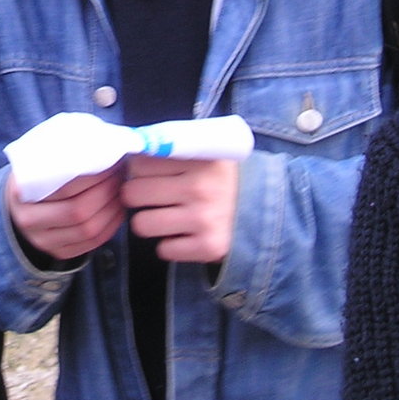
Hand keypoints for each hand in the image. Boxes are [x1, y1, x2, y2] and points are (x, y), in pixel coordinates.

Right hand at [5, 166, 124, 261]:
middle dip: (106, 192)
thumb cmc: (34, 177)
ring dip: (112, 208)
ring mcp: (44, 241)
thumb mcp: (35, 162)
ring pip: (89, 230)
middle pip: (78, 211)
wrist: (18, 206)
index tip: (110, 161)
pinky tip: (118, 208)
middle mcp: (29, 220)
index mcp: (21, 193)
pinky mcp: (60, 252)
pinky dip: (112, 225)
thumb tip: (100, 143)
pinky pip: (93, 243)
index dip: (94, 176)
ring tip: (121, 190)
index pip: (65, 187)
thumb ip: (60, 155)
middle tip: (119, 174)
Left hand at [119, 155, 238, 263]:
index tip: (149, 174)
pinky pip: (163, 250)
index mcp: (197, 159)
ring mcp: (204, 219)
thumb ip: (172, 149)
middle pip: (133, 193)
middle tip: (151, 197)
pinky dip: (170, 245)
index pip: (138, 163)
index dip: (138, 170)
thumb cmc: (223, 179)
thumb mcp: (205, 153)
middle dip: (137, 196)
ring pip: (141, 224)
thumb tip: (131, 150)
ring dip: (150, 222)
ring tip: (165, 217)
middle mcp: (199, 188)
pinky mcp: (209, 247)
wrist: (267, 210)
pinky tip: (184, 235)